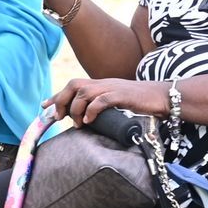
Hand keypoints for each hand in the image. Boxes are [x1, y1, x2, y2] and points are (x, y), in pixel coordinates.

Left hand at [46, 77, 167, 125]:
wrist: (163, 96)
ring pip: (84, 92)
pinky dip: (92, 110)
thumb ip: (101, 107)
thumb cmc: (141, 102)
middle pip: (74, 85)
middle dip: (62, 101)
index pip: (73, 86)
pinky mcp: (122, 95)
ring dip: (76, 109)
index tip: (44, 107)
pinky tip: (89, 121)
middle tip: (59, 117)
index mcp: (101, 85)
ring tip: (78, 124)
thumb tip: (87, 121)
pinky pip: (101, 100)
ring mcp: (112, 88)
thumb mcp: (117, 103)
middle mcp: (103, 83)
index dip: (57, 96)